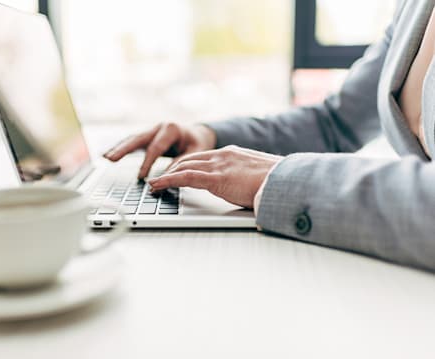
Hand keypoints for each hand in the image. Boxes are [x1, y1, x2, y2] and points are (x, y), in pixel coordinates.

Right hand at [103, 123, 216, 178]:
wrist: (198, 134)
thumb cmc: (197, 143)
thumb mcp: (196, 152)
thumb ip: (182, 162)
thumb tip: (168, 176)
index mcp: (171, 128)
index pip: (156, 148)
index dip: (147, 163)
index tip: (141, 177)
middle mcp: (158, 127)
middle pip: (137, 139)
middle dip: (123, 149)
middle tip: (111, 159)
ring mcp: (151, 131)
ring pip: (131, 139)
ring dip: (118, 148)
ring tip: (105, 157)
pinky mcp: (147, 137)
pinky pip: (131, 142)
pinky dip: (120, 148)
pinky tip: (108, 154)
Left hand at [148, 145, 282, 207]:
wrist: (288, 181)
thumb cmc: (278, 182)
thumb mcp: (258, 177)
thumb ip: (246, 179)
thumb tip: (247, 189)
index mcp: (233, 154)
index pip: (203, 158)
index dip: (186, 165)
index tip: (176, 171)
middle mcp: (223, 155)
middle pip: (189, 159)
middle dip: (171, 169)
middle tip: (159, 179)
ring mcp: (219, 165)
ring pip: (183, 167)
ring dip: (165, 176)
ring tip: (153, 185)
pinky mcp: (216, 178)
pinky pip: (185, 177)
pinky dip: (168, 181)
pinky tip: (157, 185)